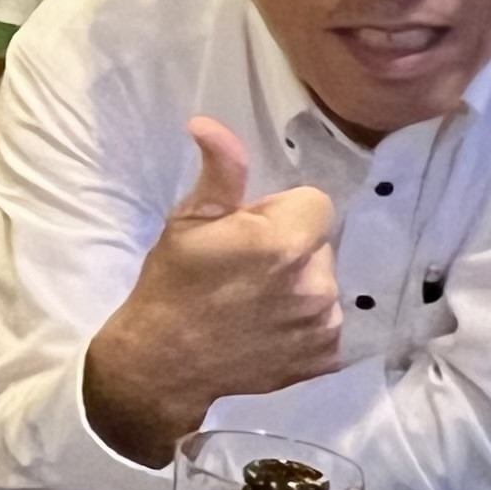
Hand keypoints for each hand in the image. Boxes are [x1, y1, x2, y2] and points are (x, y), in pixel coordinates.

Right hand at [78, 118, 342, 462]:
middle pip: (320, 243)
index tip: (248, 232)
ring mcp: (324, 324)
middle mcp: (315, 282)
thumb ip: (219, 171)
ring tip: (255, 304)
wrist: (162, 365)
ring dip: (300, 286)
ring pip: (324, 283)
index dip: (280, 213)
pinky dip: (305, 324)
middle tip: (246, 270)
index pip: (315, 203)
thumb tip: (209, 124)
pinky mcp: (326, 357)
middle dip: (292, 248)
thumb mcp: (187, 222)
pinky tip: (269, 331)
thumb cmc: (170, 287)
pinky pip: (327, 323)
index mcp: (283, 241)